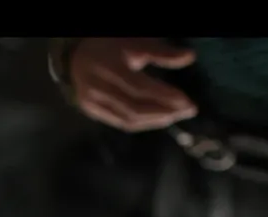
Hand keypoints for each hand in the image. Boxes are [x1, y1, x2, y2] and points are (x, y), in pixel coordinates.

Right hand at [68, 37, 197, 131]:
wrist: (77, 57)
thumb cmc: (112, 46)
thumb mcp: (135, 42)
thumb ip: (160, 51)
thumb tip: (190, 57)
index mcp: (109, 66)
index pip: (140, 87)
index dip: (164, 96)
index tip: (188, 102)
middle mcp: (98, 86)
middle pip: (134, 107)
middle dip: (164, 112)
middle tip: (188, 111)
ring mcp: (92, 101)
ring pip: (128, 119)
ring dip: (156, 121)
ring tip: (176, 116)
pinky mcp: (92, 111)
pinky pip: (121, 123)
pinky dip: (143, 123)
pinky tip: (159, 119)